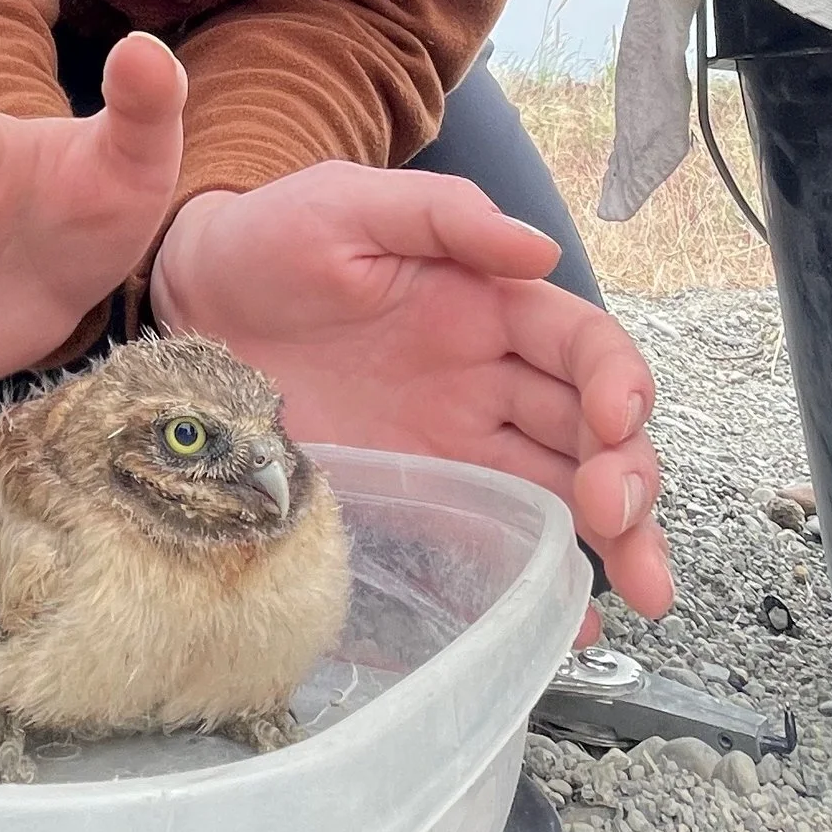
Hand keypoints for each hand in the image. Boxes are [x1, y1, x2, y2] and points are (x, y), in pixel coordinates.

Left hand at [150, 165, 671, 618]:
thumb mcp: (349, 204)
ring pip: (561, 496)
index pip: (584, 347)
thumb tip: (538, 248)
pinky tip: (568, 627)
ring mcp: (453, 447)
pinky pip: (488, 541)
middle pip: (592, 434)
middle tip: (620, 518)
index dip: (617, 381)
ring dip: (616, 542)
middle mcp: (487, 383)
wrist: (186, 301)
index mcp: (489, 306)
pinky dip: (537, 584)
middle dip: (628, 478)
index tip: (615, 419)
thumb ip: (441, 215)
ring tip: (646, 591)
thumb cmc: (270, 236)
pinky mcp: (411, 496)